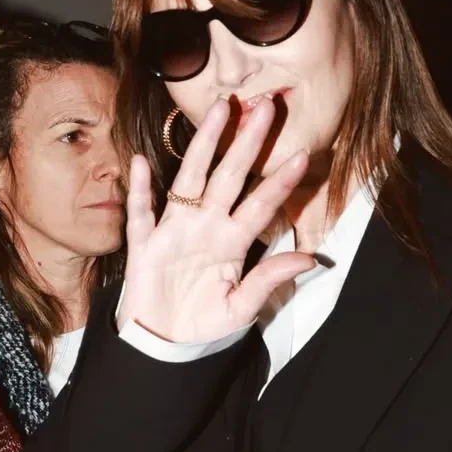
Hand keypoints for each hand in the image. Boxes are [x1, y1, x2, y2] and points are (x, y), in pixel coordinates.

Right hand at [119, 95, 314, 343]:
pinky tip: (142, 163)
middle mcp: (206, 226)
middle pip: (229, 176)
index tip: (301, 154)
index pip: (260, 204)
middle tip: (264, 108)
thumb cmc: (204, 324)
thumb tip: (310, 259)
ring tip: (219, 112)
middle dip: (246, 143)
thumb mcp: (243, 306)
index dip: (279, 182)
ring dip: (203, 146)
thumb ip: (270, 279)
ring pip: (190, 179)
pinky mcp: (146, 245)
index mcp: (232, 242)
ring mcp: (175, 230)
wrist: (165, 344)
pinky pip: (141, 213)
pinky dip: (141, 190)